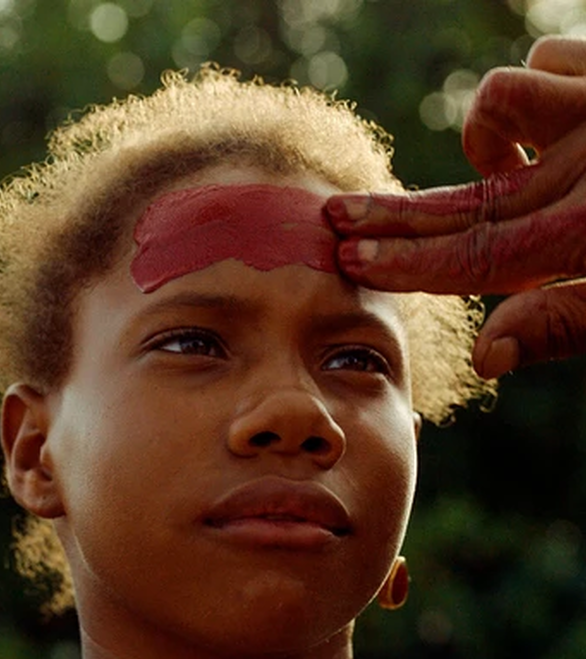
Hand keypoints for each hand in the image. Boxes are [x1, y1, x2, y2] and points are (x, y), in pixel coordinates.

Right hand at [326, 37, 585, 377]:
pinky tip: (565, 117)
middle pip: (468, 197)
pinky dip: (547, 89)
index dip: (412, 263)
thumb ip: (568, 323)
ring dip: (494, 135)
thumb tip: (486, 356)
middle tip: (337, 219)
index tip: (353, 259)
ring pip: (503, 98)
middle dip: (397, 212)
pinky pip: (552, 61)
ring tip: (514, 167)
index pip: (480, 256)